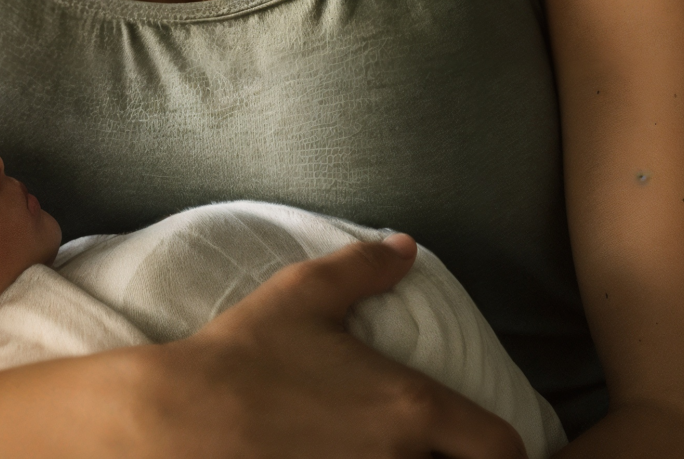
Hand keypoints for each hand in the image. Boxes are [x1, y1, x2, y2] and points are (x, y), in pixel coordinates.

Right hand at [137, 236, 527, 458]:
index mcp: (411, 407)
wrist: (178, 419)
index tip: (482, 443)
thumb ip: (365, 268)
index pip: (502, 448)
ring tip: (393, 454)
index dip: (505, 450)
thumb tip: (405, 246)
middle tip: (440, 448)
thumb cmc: (244, 354)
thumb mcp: (304, 295)